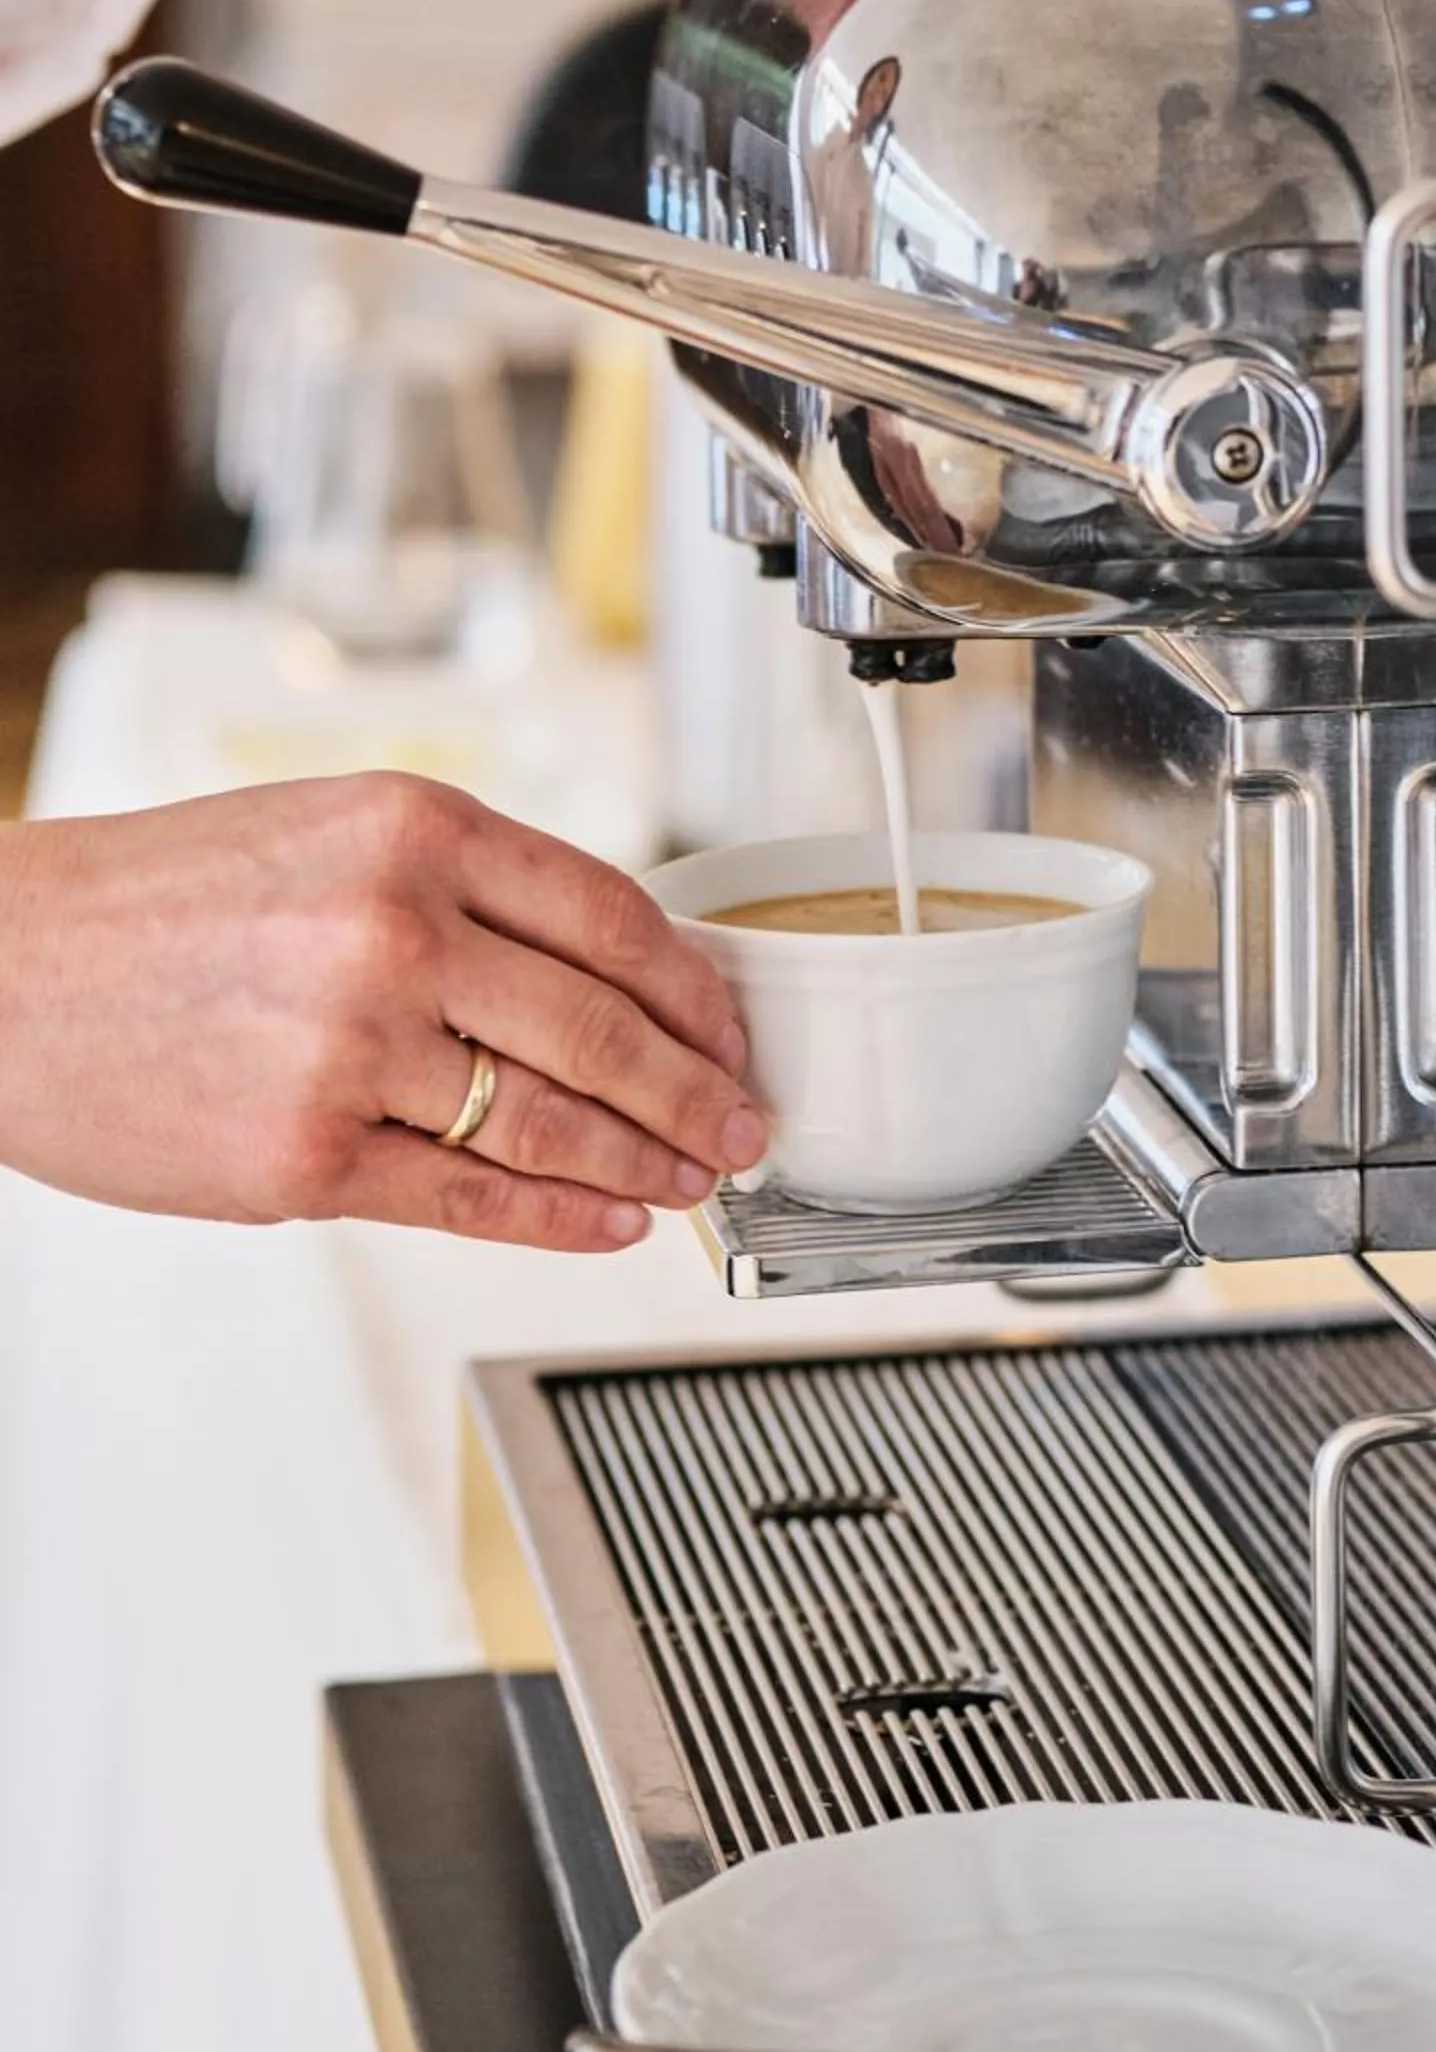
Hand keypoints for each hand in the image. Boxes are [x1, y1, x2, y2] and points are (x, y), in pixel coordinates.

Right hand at [0, 775, 767, 1251]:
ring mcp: (349, 1048)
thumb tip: (611, 971)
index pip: (612, 916)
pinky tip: (606, 1222)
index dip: (695, 990)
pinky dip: (557, 1219)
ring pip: (548, 1123)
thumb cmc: (165, 902)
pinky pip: (467, 1197)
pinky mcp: (303, 1155)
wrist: (1, 971)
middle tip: (745, 1125)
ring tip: (691, 1181)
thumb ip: (467, 888)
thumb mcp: (331, 834)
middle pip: (602, 1028)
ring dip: (642, 1162)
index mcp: (416, 829)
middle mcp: (393, 929)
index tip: (733, 1030)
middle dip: (695, 1092)